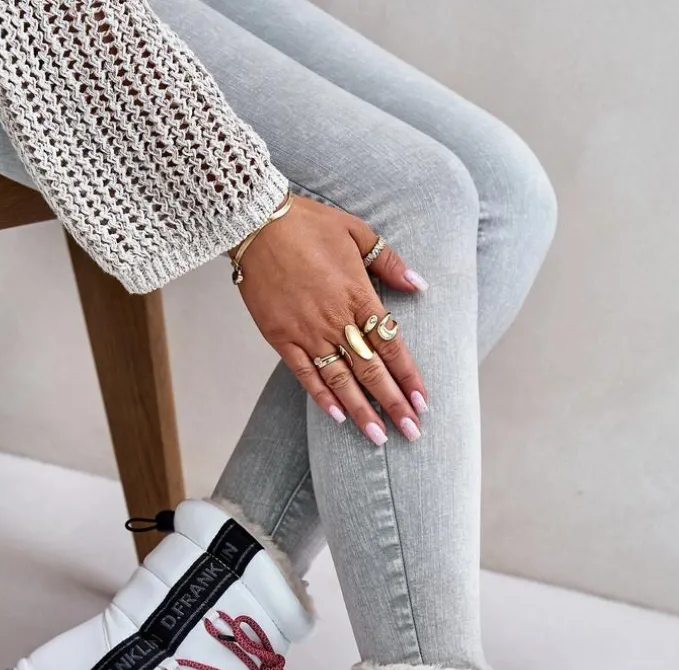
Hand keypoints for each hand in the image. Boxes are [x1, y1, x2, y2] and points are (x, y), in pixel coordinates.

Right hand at [231, 193, 428, 443]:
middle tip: (412, 432)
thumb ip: (390, 262)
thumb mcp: (357, 231)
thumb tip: (419, 285)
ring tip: (378, 437)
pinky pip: (304, 374)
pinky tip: (338, 417)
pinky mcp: (280, 337)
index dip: (408, 377)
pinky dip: (321, 397)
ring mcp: (306, 331)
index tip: (423, 402)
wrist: (255, 222)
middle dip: (393, 404)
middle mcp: (335, 319)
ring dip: (361, 411)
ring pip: (340, 380)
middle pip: (371, 370)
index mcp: (358, 295)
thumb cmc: (308, 223)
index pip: (391, 345)